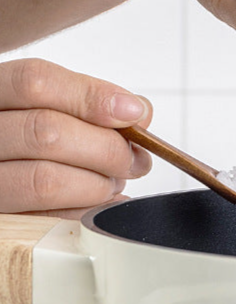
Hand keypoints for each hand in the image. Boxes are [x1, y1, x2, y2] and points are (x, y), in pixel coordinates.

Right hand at [0, 59, 152, 218]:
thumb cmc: (30, 130)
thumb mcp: (51, 102)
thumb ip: (89, 99)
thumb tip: (138, 113)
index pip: (35, 82)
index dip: (91, 96)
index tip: (133, 113)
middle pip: (46, 132)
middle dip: (107, 148)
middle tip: (135, 159)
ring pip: (44, 181)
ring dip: (97, 184)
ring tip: (115, 181)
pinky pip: (43, 221)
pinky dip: (84, 212)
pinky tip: (101, 204)